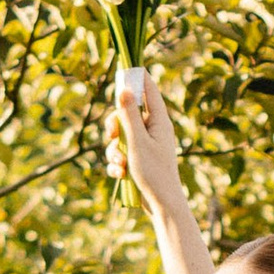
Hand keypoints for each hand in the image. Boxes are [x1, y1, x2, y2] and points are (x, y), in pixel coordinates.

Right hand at [105, 66, 185, 205]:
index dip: (137, 79)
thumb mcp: (137, 141)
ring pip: (119, 136)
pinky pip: (119, 154)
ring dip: (114, 150)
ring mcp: (145, 145)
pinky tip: (121, 175)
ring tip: (121, 164)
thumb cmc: (154, 172)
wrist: (161, 204)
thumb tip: (124, 88)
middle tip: (112, 134)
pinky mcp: (138, 160)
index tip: (125, 69)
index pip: (149, 91)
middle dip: (114, 126)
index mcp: (159, 121)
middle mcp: (153, 130)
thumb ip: (129, 115)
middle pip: (127, 114)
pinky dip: (117, 164)